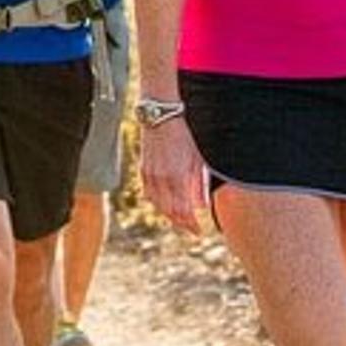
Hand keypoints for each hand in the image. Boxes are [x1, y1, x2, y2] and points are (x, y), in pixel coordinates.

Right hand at [139, 117, 207, 235]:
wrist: (162, 114)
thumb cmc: (185, 134)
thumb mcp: (198, 159)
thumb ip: (199, 184)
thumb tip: (202, 205)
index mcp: (177, 177)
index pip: (183, 212)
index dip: (191, 225)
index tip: (199, 232)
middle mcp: (161, 179)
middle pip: (170, 211)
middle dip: (181, 223)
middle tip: (192, 230)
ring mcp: (150, 174)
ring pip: (158, 204)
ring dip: (169, 214)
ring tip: (180, 219)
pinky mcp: (144, 169)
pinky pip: (149, 193)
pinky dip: (158, 202)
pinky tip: (165, 204)